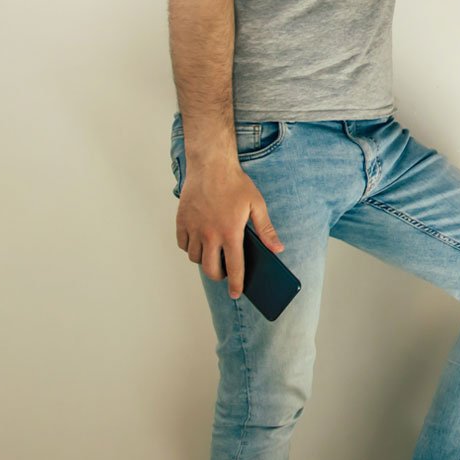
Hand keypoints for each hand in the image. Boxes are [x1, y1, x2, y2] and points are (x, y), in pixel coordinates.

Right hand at [175, 161, 281, 299]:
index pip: (234, 267)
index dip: (236, 283)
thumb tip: (278, 249)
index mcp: (230, 232)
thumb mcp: (257, 206)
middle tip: (226, 272)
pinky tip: (200, 243)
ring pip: (195, 258)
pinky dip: (191, 248)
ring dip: (205, 261)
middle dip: (219, 276)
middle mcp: (209, 234)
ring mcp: (193, 228)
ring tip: (215, 254)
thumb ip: (266, 230)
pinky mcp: (181, 221)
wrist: (211, 165)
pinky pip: (183, 244)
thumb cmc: (236, 184)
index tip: (237, 294)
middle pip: (210, 269)